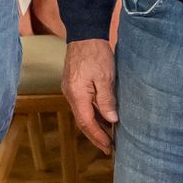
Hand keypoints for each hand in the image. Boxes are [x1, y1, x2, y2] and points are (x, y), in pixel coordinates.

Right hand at [63, 38, 117, 152]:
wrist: (84, 34)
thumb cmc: (96, 53)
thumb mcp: (105, 77)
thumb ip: (107, 100)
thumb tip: (111, 120)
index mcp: (77, 94)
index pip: (87, 122)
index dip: (98, 136)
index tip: (109, 147)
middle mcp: (71, 94)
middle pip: (82, 121)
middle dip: (95, 136)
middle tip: (109, 148)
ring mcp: (71, 90)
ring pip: (82, 114)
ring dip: (94, 126)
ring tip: (108, 136)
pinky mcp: (74, 85)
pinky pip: (83, 105)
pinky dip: (92, 115)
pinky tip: (102, 118)